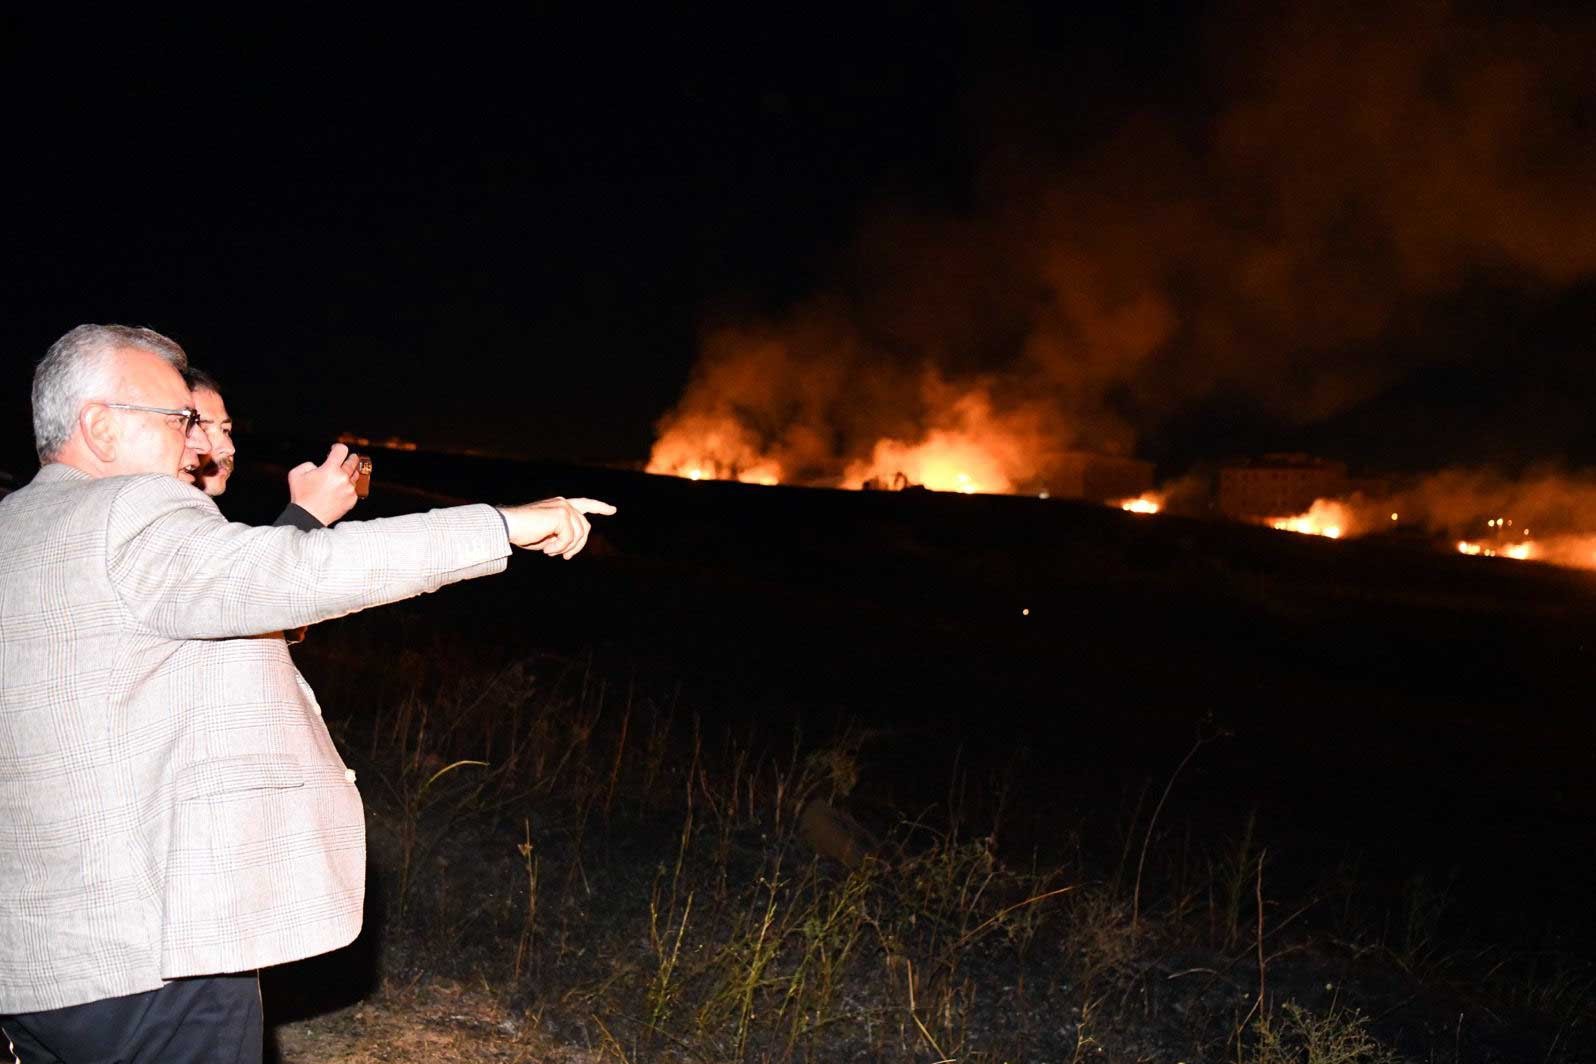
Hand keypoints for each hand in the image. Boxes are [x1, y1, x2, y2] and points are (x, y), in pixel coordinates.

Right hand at [288, 444, 362, 525]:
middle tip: (348, 458)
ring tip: (342, 475)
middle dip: (350, 458)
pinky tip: (339, 490)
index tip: (335, 449)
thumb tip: (319, 466)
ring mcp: (349, 489)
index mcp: (330, 469)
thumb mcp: (296, 473)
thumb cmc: (302, 496)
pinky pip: (354, 489)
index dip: (338, 447)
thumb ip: (309, 464)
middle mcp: (343, 478)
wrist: (309, 517)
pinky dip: (348, 487)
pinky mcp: (352, 499)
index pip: (342, 450)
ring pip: (355, 475)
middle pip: (353, 461)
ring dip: (350, 473)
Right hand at [498, 497, 615, 558]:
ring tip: (550, 551)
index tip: (613, 510)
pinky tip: (547, 549)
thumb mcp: (547, 536)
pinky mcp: (561, 515)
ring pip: (578, 535)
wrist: (508, 525)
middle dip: (578, 545)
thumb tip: (573, 548)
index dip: (600, 507)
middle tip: (564, 557)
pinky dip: (559, 547)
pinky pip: (569, 538)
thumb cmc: (523, 532)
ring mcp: (564, 507)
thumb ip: (562, 536)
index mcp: (560, 505)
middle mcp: (564, 503)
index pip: (585, 504)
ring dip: (565, 548)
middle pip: (585, 527)